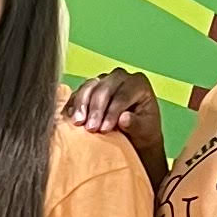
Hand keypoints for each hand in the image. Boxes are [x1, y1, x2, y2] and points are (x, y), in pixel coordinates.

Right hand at [64, 69, 166, 183]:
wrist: (133, 138)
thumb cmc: (142, 133)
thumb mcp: (144, 132)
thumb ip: (136, 124)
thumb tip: (124, 119)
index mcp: (139, 83)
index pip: (123, 94)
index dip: (112, 111)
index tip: (104, 129)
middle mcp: (121, 77)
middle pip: (105, 88)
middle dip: (96, 109)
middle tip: (91, 128)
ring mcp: (104, 80)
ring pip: (89, 87)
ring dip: (82, 105)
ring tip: (79, 123)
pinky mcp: (90, 88)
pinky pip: (79, 92)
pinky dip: (74, 104)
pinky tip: (72, 118)